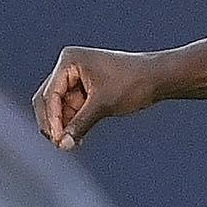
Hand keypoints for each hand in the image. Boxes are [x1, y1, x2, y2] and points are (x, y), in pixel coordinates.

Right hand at [32, 47, 156, 150]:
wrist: (158, 78)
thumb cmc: (133, 83)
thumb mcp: (104, 105)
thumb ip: (81, 124)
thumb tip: (63, 145)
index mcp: (70, 61)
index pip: (50, 94)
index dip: (52, 119)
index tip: (58, 141)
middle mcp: (69, 67)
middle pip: (48, 99)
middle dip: (54, 123)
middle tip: (60, 145)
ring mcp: (76, 78)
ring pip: (59, 107)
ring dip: (64, 125)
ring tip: (72, 144)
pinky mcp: (85, 89)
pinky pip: (71, 109)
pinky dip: (73, 123)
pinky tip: (78, 139)